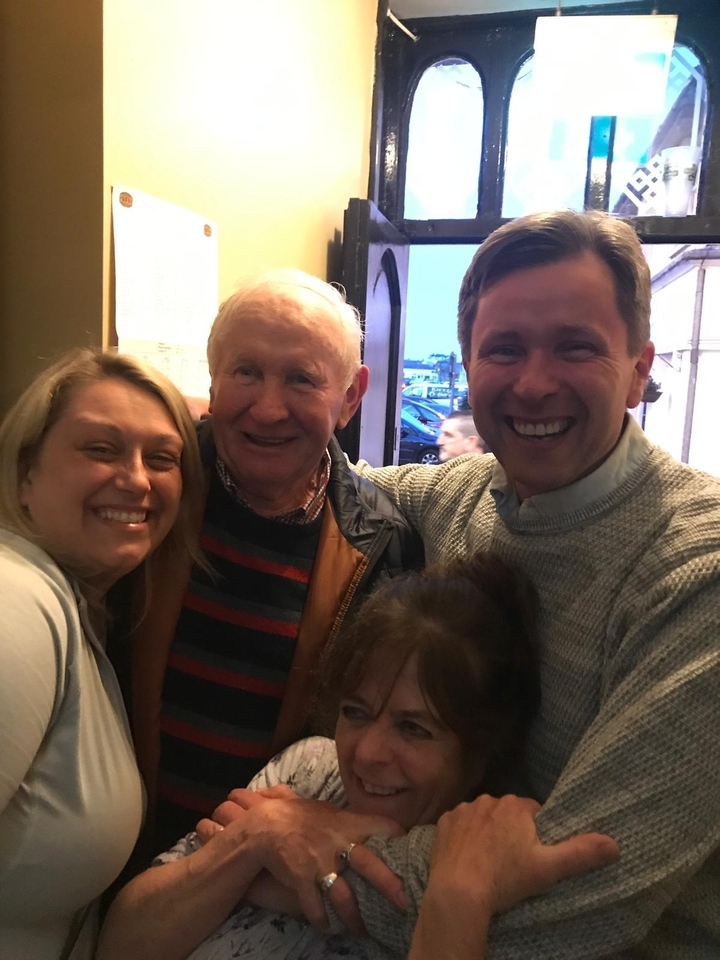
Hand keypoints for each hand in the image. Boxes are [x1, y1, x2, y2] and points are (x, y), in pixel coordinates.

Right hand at [199, 789, 405, 931]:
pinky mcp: (302, 879)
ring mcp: (319, 862)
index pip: (383, 826)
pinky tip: (327, 927)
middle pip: (370, 864)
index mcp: (348, 822)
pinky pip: (315, 907)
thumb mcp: (330, 813)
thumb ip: (353, 823)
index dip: (400, 838)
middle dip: (390, 885)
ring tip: (363, 931)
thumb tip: (379, 830)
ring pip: (344, 896)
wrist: (267, 825)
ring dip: (355, 919)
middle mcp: (338, 842)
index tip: (413, 853)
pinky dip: (322, 921)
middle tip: (405, 904)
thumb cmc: (302, 817)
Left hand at [431, 794, 619, 915]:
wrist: (458, 891)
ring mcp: (463, 809)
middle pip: (507, 813)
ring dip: (487, 832)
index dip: (536, 832)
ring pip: (483, 817)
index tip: (533, 853)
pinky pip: (460, 824)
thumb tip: (615, 843)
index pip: (533, 811)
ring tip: (489, 861)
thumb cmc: (506, 879)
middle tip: (512, 861)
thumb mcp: (548, 869)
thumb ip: (581, 853)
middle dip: (511, 830)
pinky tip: (467, 856)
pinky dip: (465, 836)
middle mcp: (489, 799)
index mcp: (515, 805)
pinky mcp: (444, 822)